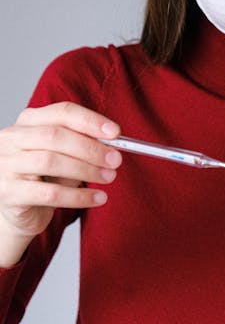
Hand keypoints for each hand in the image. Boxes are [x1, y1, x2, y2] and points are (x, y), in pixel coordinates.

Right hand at [0, 102, 121, 265]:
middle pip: (56, 136)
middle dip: (91, 148)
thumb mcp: (62, 155)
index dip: (91, 121)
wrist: (18, 212)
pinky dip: (79, 196)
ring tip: (109, 177)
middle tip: (115, 159)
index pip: (62, 112)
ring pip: (52, 162)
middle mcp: (12, 138)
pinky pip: (50, 194)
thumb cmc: (43, 177)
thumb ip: (82, 146)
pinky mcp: (9, 193)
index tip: (115, 132)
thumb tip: (112, 144)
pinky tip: (98, 198)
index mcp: (28, 121)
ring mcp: (6, 164)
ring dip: (87, 170)